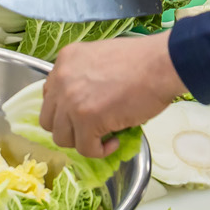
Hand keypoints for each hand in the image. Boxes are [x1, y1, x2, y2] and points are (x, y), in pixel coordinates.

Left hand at [41, 32, 186, 155]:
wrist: (160, 64)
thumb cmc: (142, 60)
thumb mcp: (101, 58)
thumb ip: (85, 77)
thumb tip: (87, 104)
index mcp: (65, 60)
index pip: (50, 95)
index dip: (65, 109)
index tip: (81, 115)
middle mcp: (61, 79)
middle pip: (49, 118)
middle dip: (68, 128)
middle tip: (90, 129)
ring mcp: (71, 100)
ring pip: (62, 137)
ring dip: (81, 141)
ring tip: (103, 136)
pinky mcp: (86, 120)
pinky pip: (85, 148)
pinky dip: (99, 151)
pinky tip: (114, 142)